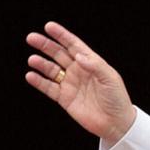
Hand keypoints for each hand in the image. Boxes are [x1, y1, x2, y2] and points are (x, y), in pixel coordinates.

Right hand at [26, 21, 136, 143]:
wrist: (116, 123)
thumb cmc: (117, 99)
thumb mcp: (110, 79)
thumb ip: (95, 65)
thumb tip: (78, 55)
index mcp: (91, 63)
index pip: (74, 45)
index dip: (61, 35)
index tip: (49, 26)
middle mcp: (79, 71)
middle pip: (59, 54)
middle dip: (45, 45)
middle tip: (31, 38)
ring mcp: (71, 84)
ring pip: (51, 70)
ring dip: (41, 64)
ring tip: (32, 60)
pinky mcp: (65, 98)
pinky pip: (49, 88)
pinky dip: (39, 81)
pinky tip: (31, 76)